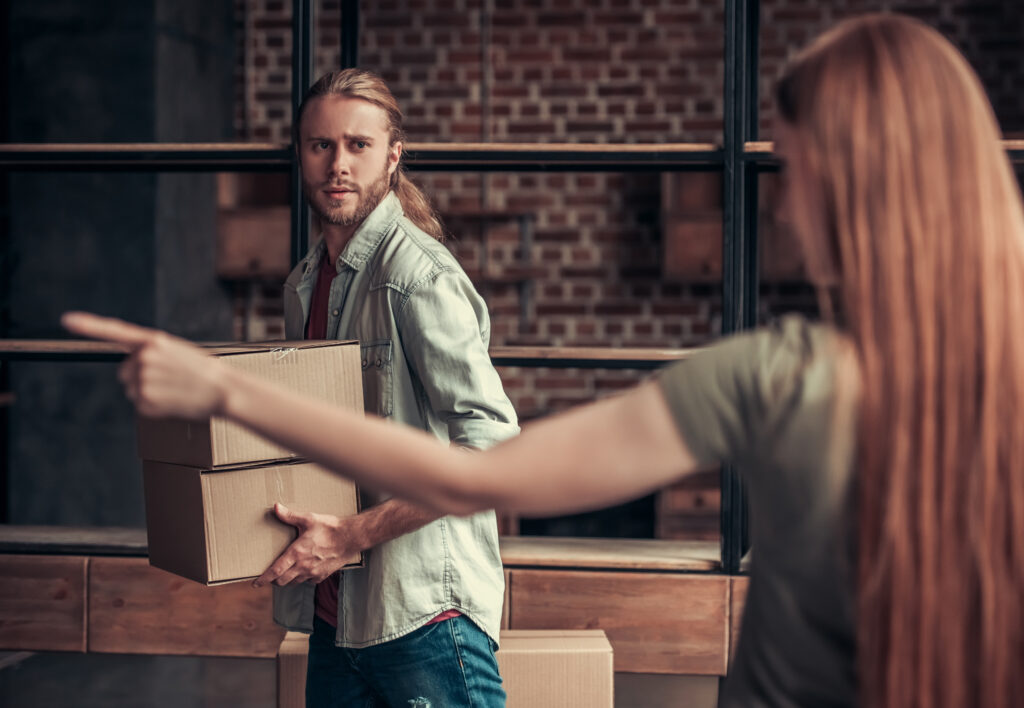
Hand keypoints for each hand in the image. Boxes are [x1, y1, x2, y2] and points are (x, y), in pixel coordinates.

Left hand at [61, 312, 226, 419]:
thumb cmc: (204, 372)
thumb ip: (151, 353)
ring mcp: (143, 380)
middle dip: (141, 376)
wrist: (224, 390)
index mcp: (154, 341)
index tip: (67, 320)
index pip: (115, 330)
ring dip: (148, 391)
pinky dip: (153, 405)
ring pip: (131, 388)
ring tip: (173, 389)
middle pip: (125, 371)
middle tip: (170, 379)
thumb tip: (130, 369)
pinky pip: (139, 404)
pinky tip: (172, 400)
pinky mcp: (145, 401)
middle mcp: (144, 357)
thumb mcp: (177, 352)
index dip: (89, 325)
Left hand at [253, 502, 362, 587]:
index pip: (275, 571)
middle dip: (274, 580)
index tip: (255, 583)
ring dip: (288, 579)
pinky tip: (305, 571)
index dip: (263, 579)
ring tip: (286, 573)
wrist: (351, 537)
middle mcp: (303, 566)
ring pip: (294, 582)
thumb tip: (275, 508)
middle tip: (270, 576)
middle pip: (282, 581)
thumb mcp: (308, 519)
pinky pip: (308, 581)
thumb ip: (290, 516)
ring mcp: (313, 572)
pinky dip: (303, 578)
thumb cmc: (330, 528)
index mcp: (296, 553)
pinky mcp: (323, 575)